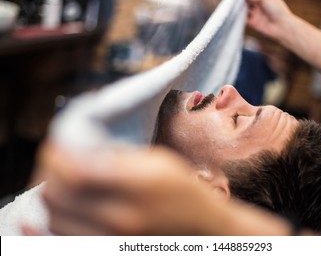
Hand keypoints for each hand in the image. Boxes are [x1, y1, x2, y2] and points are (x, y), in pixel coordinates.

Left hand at [38, 141, 231, 234]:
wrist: (204, 232)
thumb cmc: (186, 194)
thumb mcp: (160, 162)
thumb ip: (118, 155)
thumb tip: (79, 147)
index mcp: (140, 186)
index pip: (76, 170)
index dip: (57, 154)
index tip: (58, 143)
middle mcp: (122, 219)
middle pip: (57, 195)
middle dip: (48, 171)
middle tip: (57, 159)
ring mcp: (113, 242)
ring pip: (54, 219)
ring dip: (52, 195)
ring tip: (62, 180)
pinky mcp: (108, 252)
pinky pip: (63, 240)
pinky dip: (54, 221)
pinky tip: (62, 207)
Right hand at [242, 0, 293, 40]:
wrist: (282, 27)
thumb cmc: (279, 12)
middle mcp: (260, 6)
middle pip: (248, 0)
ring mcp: (257, 14)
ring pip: (245, 9)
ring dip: (240, 8)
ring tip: (235, 5)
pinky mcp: (254, 23)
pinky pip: (244, 19)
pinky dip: (240, 17)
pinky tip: (237, 14)